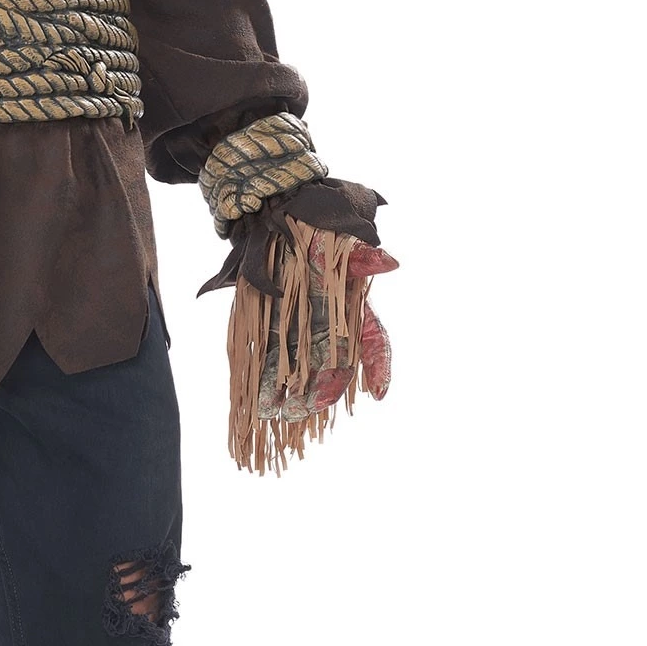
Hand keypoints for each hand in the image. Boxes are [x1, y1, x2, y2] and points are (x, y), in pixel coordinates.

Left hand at [261, 230, 396, 422]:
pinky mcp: (269, 338)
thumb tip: (389, 261)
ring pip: (301, 376)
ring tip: (279, 414)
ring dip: (292, 399)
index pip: (372, 343)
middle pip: (332, 369)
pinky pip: (270, 367)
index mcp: (350, 312)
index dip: (379, 367)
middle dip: (322, 393)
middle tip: (310, 408)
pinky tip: (257, 405)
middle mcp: (328, 331)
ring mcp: (299, 338)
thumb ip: (360, 259)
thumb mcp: (338, 247)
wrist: (277, 231)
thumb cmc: (316, 240)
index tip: (379, 392)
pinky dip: (264, 388)